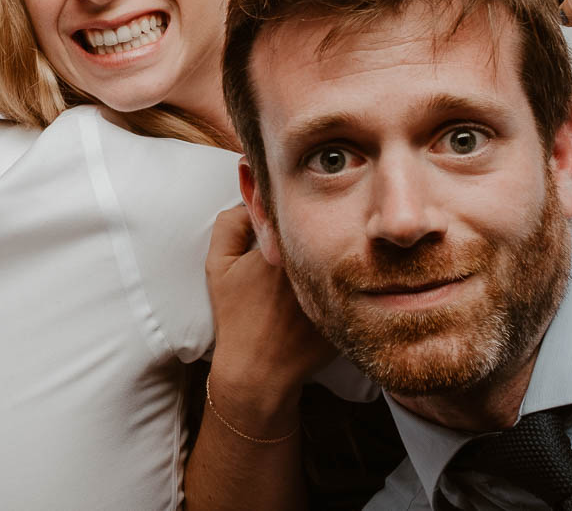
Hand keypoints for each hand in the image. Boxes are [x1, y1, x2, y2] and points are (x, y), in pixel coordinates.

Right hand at [203, 205, 334, 435]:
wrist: (259, 370)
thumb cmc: (235, 316)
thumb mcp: (218, 264)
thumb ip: (230, 223)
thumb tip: (252, 201)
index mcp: (283, 247)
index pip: (293, 209)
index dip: (286, 209)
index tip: (279, 222)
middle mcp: (315, 262)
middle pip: (321, 228)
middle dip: (311, 226)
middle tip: (294, 244)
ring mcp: (337, 285)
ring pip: (339, 251)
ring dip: (331, 250)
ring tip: (316, 263)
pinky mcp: (353, 305)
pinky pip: (353, 280)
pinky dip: (344, 277)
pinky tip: (331, 285)